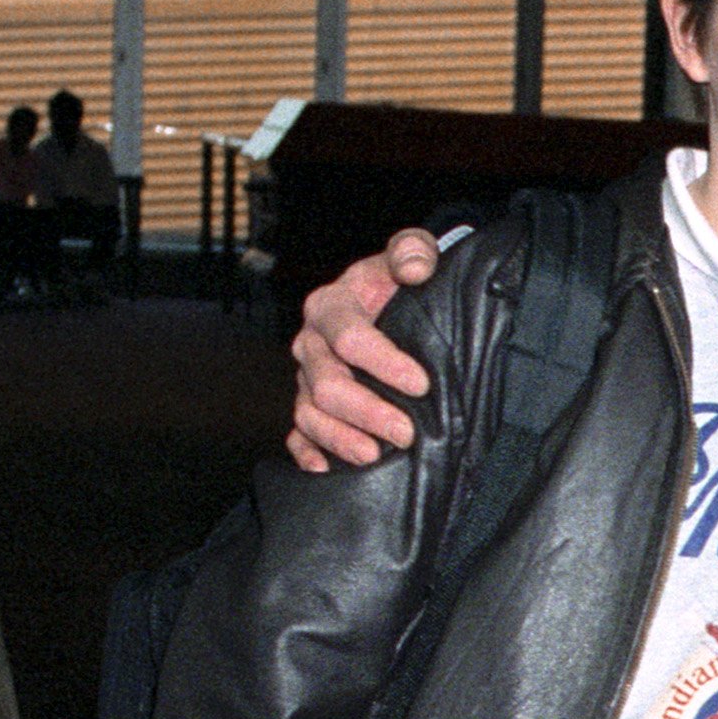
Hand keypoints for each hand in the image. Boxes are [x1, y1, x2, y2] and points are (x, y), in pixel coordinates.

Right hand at [286, 233, 441, 470]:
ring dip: (341, 438)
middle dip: (367, 412)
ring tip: (374, 456)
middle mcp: (311, 342)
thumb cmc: (399, 281)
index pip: (349, 337)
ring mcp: (306, 376)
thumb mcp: (411, 254)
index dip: (384, 363)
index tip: (420, 384)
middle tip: (406, 433)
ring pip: (309, 413)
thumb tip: (415, 267)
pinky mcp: (309, 402)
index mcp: (331, 305)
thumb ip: (414, 250)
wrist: (389, 300)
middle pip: (327, 384)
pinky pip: (297, 432)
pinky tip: (326, 469)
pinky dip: (307, 452)